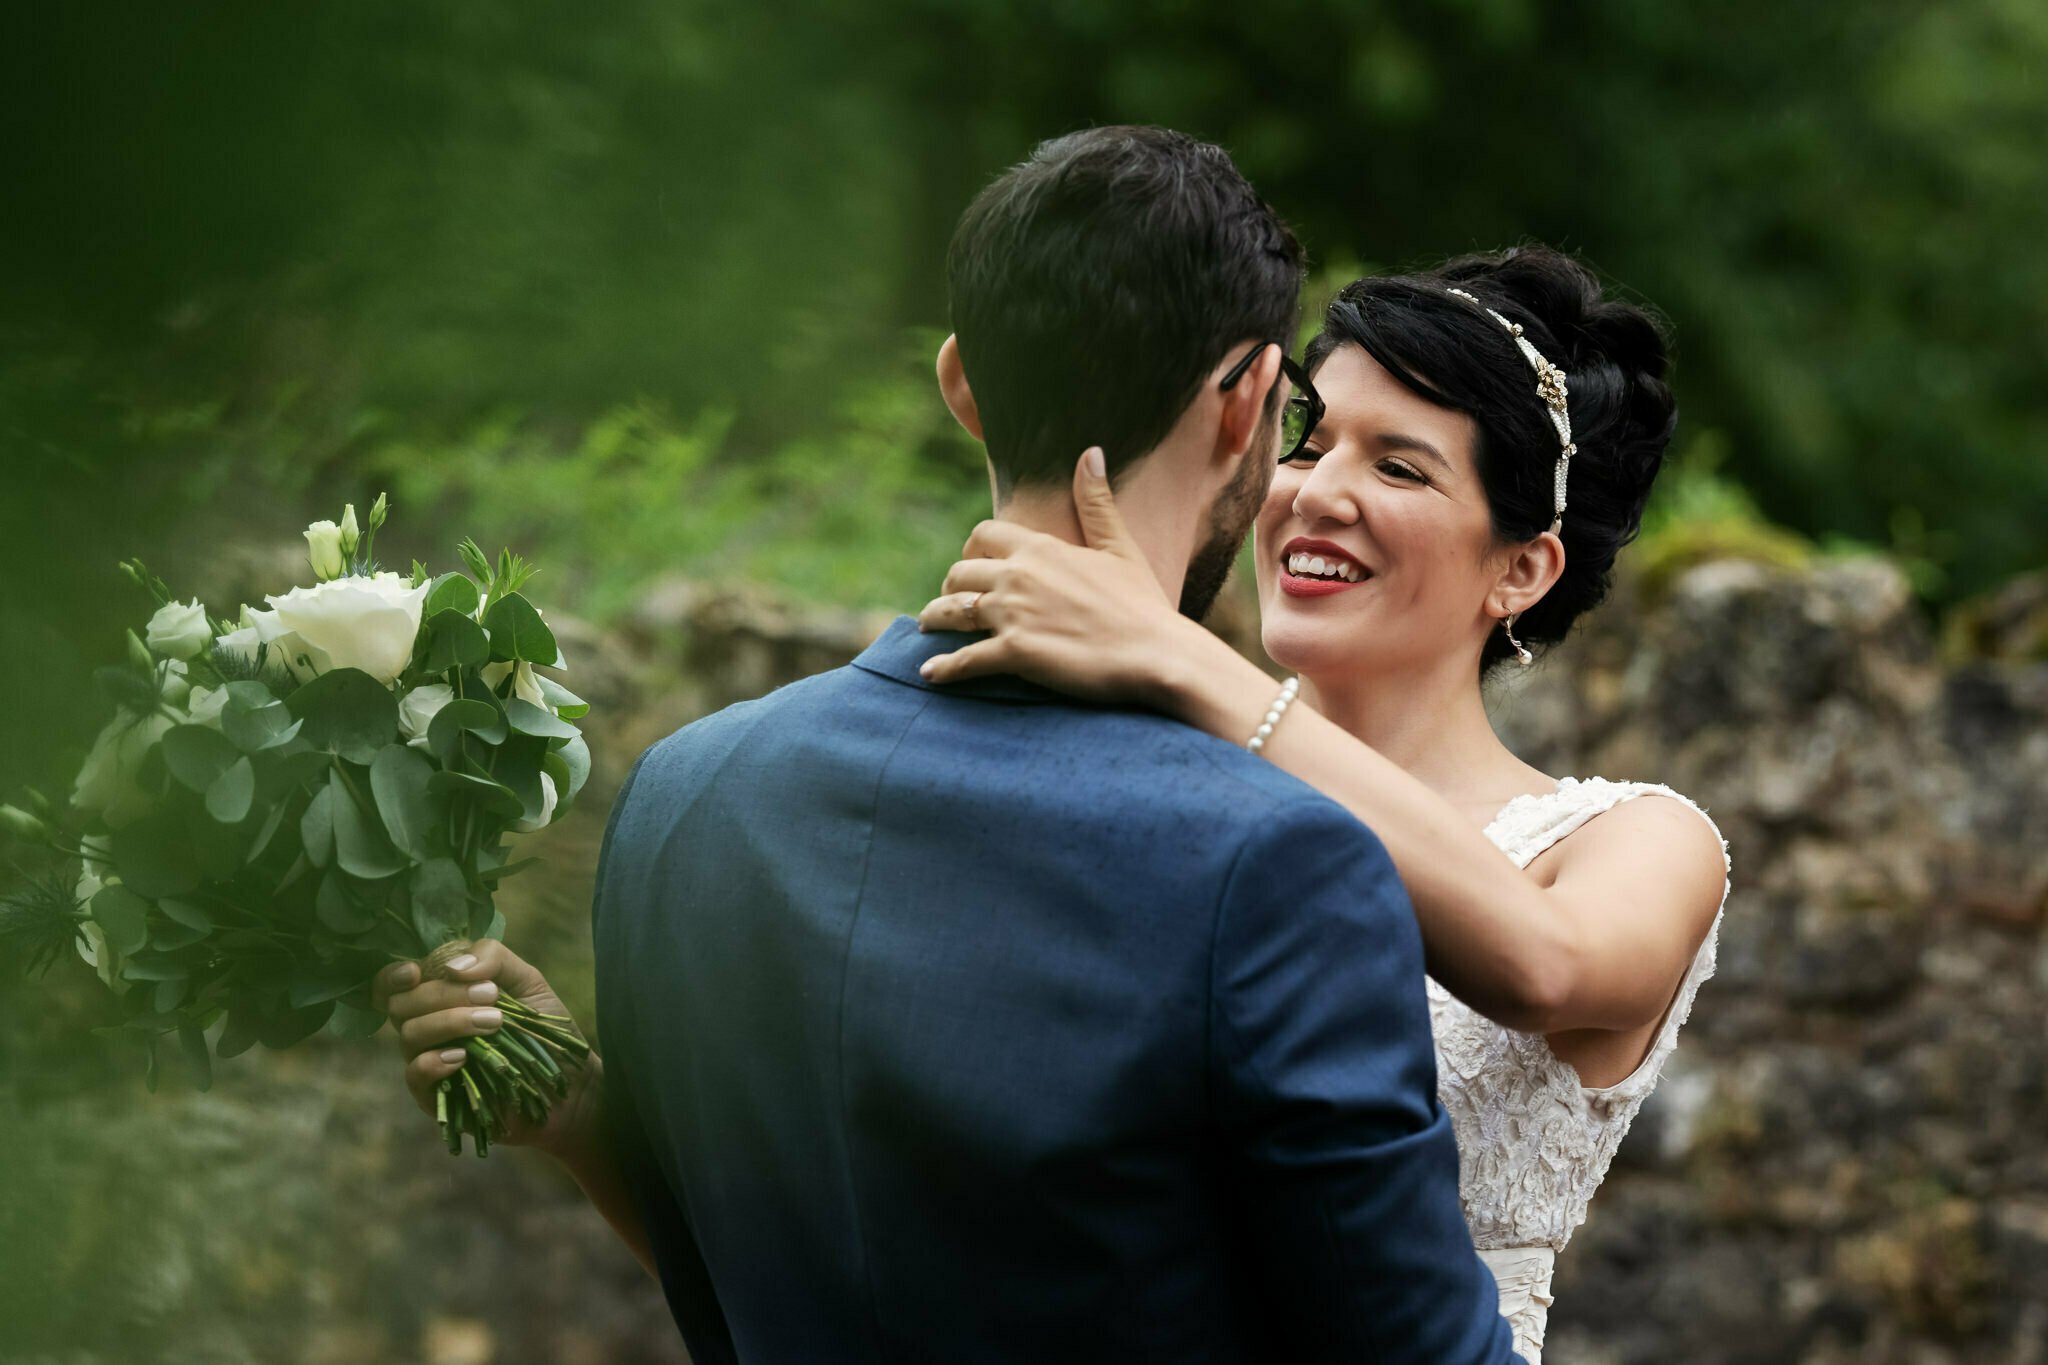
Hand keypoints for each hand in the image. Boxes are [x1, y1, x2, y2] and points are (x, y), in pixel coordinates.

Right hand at [372, 938, 599, 1160]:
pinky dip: (434, 1061)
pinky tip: (464, 1057)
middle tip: (493, 996)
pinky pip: (414, 1075)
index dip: (394, 975)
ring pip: (409, 1034)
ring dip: (451, 1021)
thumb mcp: (528, 982)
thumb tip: (454, 967)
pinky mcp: (435, 1096)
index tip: (417, 972)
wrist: (567, 1085)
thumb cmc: (545, 1032)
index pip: (396, 983)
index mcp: (441, 997)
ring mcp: (428, 1062)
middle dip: (444, 994)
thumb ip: (494, 959)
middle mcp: (427, 1027)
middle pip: (401, 1004)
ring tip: (495, 1023)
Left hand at [917, 447, 1204, 706]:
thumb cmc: (1143, 604)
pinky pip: (964, 660)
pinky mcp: (1014, 653)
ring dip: (935, 618)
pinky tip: (930, 674)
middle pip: (960, 573)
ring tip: (927, 627)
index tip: (970, 564)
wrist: (1156, 652)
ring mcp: (1013, 614)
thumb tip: (1090, 453)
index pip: (984, 536)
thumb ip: (1097, 503)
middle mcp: (1018, 576)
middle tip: (950, 599)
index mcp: (1041, 549)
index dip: (972, 550)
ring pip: (952, 611)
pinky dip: (943, 668)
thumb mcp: (1120, 547)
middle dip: (951, 585)